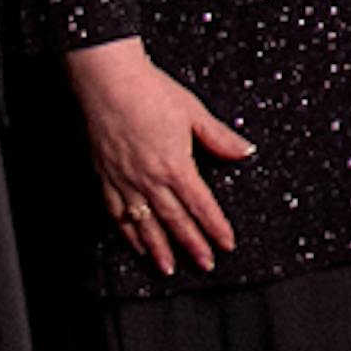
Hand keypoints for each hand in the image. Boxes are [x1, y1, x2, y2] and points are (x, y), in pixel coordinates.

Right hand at [68, 37, 254, 274]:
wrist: (108, 82)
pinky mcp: (105, 178)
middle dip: (192, 246)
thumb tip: (244, 151)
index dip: (215, 227)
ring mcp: (125, 181)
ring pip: (145, 225)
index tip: (226, 244)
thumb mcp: (193, 113)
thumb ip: (219, 138)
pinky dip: (128, 233)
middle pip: (176, 221)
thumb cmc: (150, 92)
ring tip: (169, 268)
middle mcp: (150, 179)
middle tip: (205, 265)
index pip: (201, 205)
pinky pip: (117, 214)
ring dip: (159, 249)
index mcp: (176, 165)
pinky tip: (136, 244)